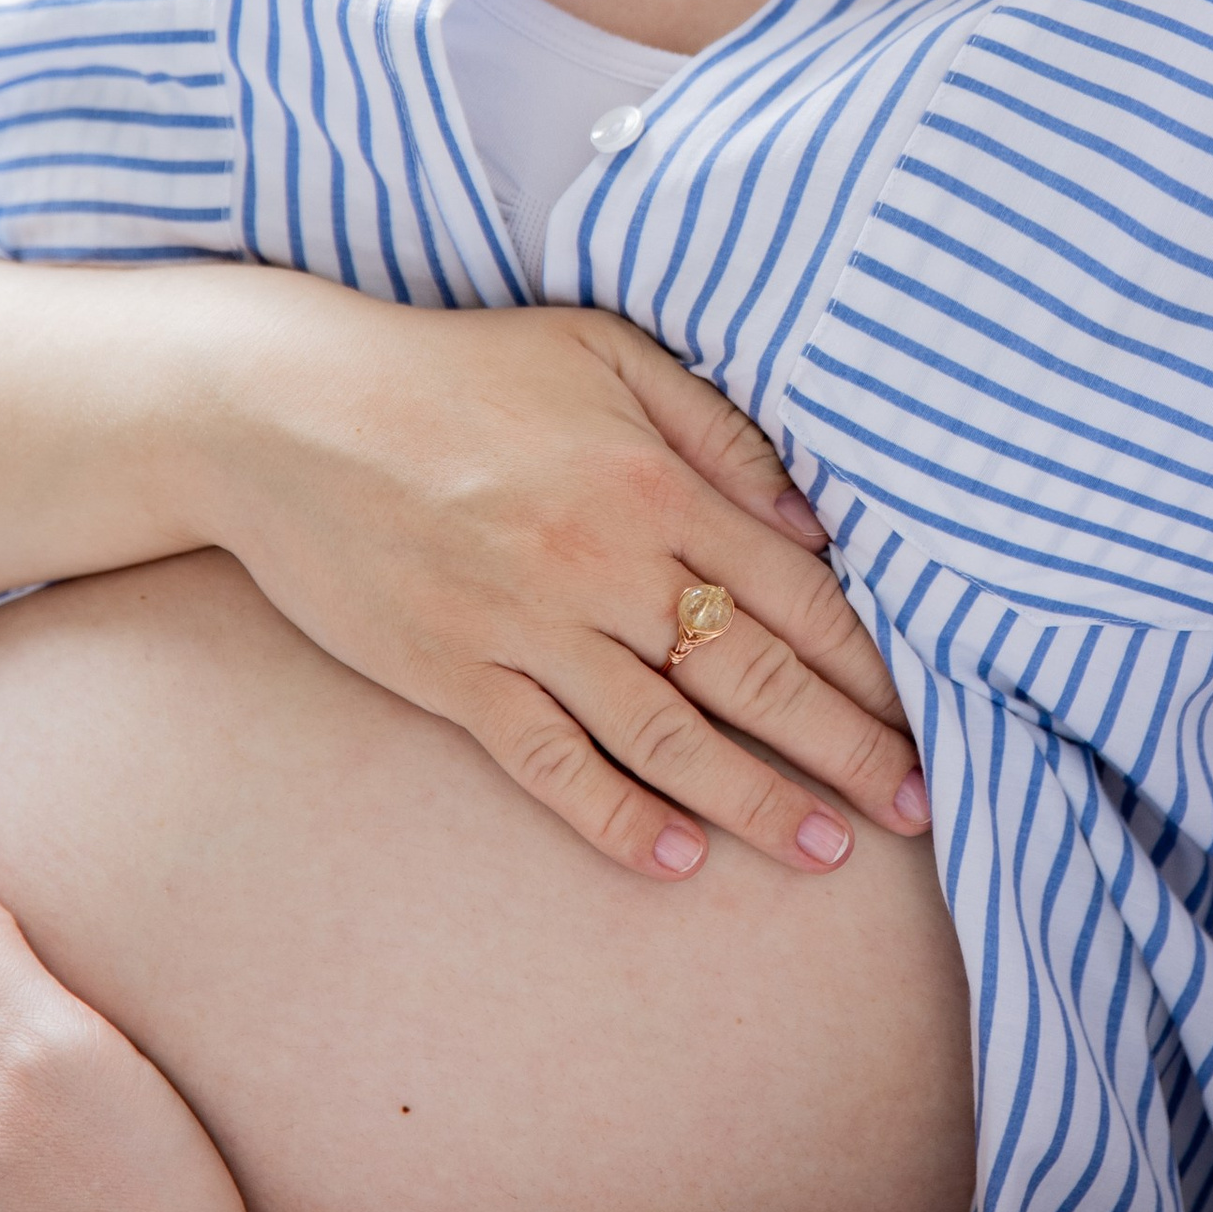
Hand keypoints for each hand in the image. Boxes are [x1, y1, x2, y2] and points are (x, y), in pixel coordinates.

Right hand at [177, 285, 925, 883]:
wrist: (286, 410)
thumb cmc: (456, 369)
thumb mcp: (603, 351)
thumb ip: (715, 429)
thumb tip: (812, 519)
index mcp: (653, 481)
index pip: (792, 590)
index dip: (867, 663)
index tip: (926, 717)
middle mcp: (604, 561)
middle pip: (751, 675)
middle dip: (845, 748)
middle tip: (919, 809)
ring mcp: (526, 625)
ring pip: (667, 735)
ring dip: (756, 800)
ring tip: (825, 851)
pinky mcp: (454, 675)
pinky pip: (551, 762)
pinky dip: (617, 817)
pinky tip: (678, 860)